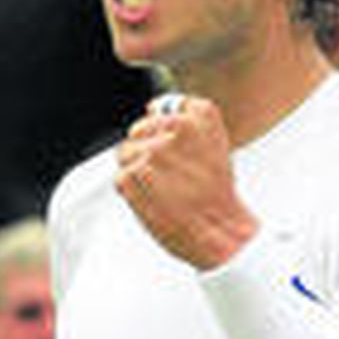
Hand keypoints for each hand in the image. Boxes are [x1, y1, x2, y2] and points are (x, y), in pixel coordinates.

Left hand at [115, 94, 256, 268]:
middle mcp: (176, 127)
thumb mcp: (215, 145)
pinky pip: (121, 178)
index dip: (164, 135)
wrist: (218, 231)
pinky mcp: (134, 173)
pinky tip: (154, 201)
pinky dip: (131, 193)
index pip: (160, 110)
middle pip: (138, 131)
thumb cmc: (214, 192)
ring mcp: (153, 150)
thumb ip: (187, 119)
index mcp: (201, 115)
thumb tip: (151, 107)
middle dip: (146, 152)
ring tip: (164, 191)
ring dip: (137, 173)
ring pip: (126, 153)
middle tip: (171, 178)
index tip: (181, 157)